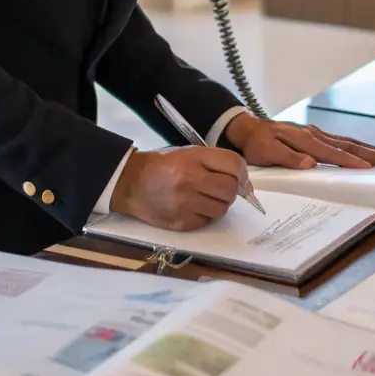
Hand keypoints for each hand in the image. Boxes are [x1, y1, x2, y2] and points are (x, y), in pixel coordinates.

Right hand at [111, 147, 246, 230]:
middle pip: (231, 189)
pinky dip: (205, 215)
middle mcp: (190, 179)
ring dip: (218, 204)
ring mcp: (185, 203)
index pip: (234, 164)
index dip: (243, 174)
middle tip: (220, 189)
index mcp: (193, 157)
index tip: (241, 179)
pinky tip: (192, 207)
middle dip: (231, 191)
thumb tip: (244, 183)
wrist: (130, 183)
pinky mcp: (181, 222)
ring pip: (222, 208)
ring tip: (203, 197)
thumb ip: (215, 163)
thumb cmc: (162, 166)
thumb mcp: (188, 153)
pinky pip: (207, 221)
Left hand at [224, 114, 374, 169]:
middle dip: (372, 153)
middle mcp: (315, 135)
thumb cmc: (255, 143)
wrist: (247, 128)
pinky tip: (367, 151)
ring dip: (370, 149)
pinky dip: (358, 147)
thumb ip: (287, 157)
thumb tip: (310, 164)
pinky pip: (341, 142)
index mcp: (305, 140)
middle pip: (348, 145)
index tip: (370, 168)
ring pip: (348, 142)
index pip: (333, 153)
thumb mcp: (265, 152)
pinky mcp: (316, 136)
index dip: (351, 161)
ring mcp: (317, 134)